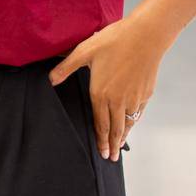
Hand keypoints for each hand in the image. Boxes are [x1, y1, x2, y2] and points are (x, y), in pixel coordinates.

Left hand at [48, 15, 171, 160]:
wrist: (145, 36)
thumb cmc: (113, 41)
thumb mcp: (84, 51)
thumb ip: (65, 67)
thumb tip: (50, 80)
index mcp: (101, 93)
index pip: (99, 123)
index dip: (99, 138)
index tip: (100, 152)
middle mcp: (118, 100)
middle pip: (114, 129)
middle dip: (111, 145)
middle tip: (110, 158)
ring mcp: (134, 98)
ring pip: (127, 124)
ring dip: (123, 137)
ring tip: (120, 147)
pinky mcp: (145, 93)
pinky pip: (137, 114)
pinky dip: (133, 124)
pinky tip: (131, 125)